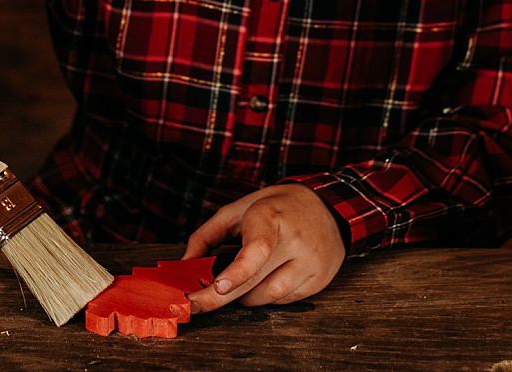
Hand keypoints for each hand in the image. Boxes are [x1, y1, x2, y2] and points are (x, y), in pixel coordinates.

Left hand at [182, 184, 345, 310]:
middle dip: (218, 298)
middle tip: (195, 305)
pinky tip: (270, 277)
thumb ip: (207, 236)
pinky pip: (285, 300)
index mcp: (272, 217)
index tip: (217, 286)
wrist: (328, 206)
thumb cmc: (276, 208)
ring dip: (248, 295)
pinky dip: (269, 295)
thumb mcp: (239, 209)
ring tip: (248, 277)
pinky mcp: (320, 278)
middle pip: (255, 282)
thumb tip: (183, 266)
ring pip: (268, 297)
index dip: (237, 272)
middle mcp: (295, 241)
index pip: (257, 249)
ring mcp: (311, 262)